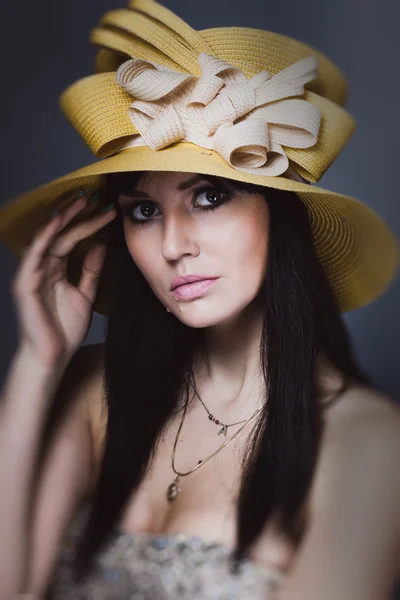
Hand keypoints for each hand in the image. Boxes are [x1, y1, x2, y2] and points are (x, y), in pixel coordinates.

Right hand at [11, 192, 116, 366]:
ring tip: (82, 201)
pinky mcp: (25, 282)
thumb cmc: (65, 329)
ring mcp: (32, 273)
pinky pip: (35, 253)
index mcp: (56, 268)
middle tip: (97, 197)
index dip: (90, 223)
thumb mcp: (86, 294)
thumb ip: (91, 269)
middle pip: (62, 234)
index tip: (109, 210)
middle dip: (79, 214)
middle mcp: (43, 266)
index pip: (73, 239)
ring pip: (48, 238)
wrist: (53, 356)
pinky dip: (46, 236)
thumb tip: (101, 244)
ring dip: (64, 218)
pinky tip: (59, 221)